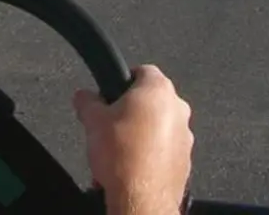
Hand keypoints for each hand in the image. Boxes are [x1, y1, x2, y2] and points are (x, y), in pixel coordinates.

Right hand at [74, 65, 192, 214]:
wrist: (141, 198)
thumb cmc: (123, 157)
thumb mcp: (92, 120)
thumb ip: (87, 101)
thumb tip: (83, 97)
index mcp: (158, 89)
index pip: (141, 70)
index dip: (122, 81)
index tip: (110, 94)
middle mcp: (177, 109)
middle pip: (150, 100)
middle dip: (131, 110)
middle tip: (110, 124)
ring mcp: (185, 136)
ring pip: (159, 126)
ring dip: (141, 133)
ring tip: (118, 150)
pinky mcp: (185, 160)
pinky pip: (165, 149)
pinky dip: (150, 154)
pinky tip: (130, 166)